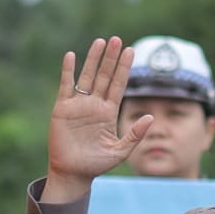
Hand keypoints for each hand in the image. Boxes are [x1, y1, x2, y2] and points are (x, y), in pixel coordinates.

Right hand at [44, 38, 159, 200]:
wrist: (73, 173)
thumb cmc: (96, 164)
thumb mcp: (120, 151)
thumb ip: (135, 134)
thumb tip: (151, 117)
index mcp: (108, 112)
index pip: (118, 84)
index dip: (124, 68)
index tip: (131, 50)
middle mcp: (94, 104)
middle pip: (104, 76)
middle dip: (111, 58)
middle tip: (117, 40)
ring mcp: (78, 105)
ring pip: (87, 77)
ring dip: (93, 59)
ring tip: (100, 42)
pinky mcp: (62, 109)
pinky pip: (66, 86)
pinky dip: (68, 71)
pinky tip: (71, 56)